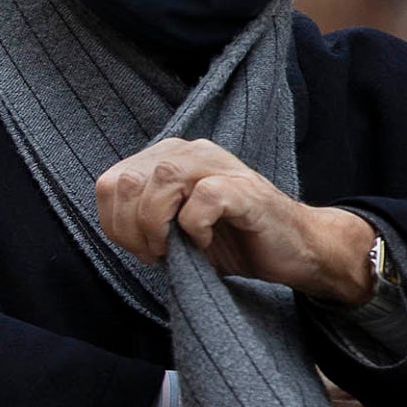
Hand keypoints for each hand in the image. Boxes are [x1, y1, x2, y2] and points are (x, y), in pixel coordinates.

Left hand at [94, 138, 375, 303]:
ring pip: (159, 181)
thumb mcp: (174, 229)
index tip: (143, 250)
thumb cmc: (234, 240)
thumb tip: (114, 222)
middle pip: (126, 181)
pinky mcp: (243, 187)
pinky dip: (195, 229)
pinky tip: (206, 242)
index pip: (109, 184)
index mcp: (167, 158)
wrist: (297, 249)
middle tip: (158, 254)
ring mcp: (217, 165)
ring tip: (176, 249)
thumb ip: (142, 215)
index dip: (115, 224)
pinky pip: (201, 200)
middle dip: (130, 229)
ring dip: (156, 226)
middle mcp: (189, 152)